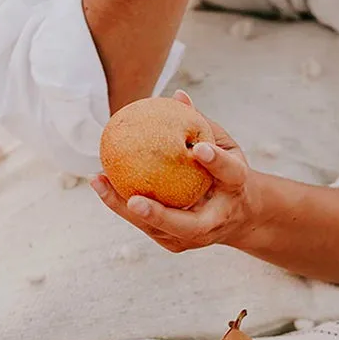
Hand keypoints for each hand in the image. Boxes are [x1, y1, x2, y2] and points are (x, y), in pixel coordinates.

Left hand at [91, 91, 260, 253]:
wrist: (238, 215)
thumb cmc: (227, 171)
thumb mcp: (223, 145)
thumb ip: (202, 125)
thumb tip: (177, 97)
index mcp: (236, 189)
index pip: (229, 174)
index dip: (215, 162)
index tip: (198, 148)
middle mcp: (216, 221)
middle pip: (187, 225)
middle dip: (159, 215)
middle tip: (134, 201)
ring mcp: (194, 238)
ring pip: (157, 229)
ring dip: (124, 209)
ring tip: (100, 182)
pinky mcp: (174, 242)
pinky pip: (145, 225)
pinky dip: (121, 206)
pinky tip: (101, 184)